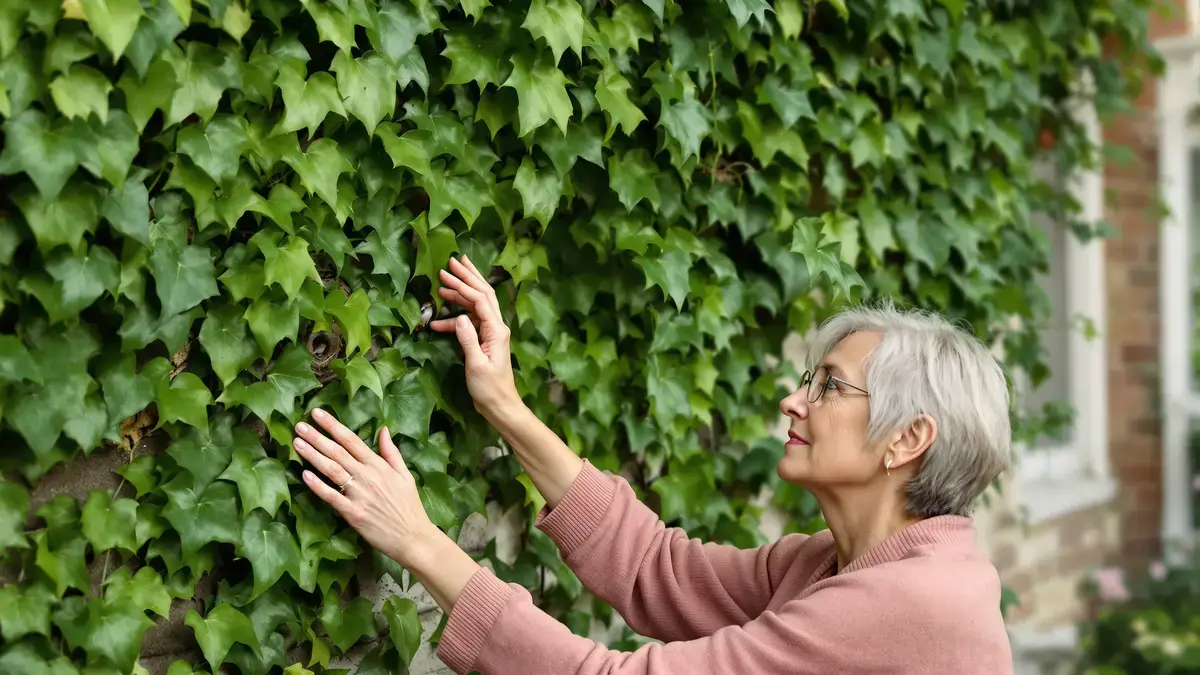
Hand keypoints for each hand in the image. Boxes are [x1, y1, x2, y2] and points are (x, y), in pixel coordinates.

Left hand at [293, 408, 438, 568]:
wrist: (413, 537)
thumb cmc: (409, 506)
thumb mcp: (405, 475)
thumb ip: (391, 452)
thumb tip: (383, 429)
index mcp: (379, 466)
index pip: (352, 440)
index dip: (333, 425)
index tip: (318, 413)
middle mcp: (367, 476)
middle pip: (338, 452)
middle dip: (317, 437)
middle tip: (299, 425)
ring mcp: (359, 495)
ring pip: (332, 470)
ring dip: (313, 455)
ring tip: (297, 443)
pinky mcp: (353, 514)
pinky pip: (332, 497)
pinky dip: (318, 486)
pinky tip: (304, 475)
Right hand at [431, 255, 520, 415]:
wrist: (500, 405)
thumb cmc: (489, 389)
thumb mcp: (476, 365)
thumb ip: (468, 339)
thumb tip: (458, 318)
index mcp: (497, 330)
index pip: (480, 299)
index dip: (463, 284)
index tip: (446, 273)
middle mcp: (497, 327)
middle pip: (483, 294)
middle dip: (468, 276)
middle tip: (453, 261)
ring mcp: (492, 333)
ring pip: (477, 305)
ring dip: (461, 293)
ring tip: (444, 282)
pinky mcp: (485, 341)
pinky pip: (471, 321)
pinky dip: (455, 318)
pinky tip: (438, 321)